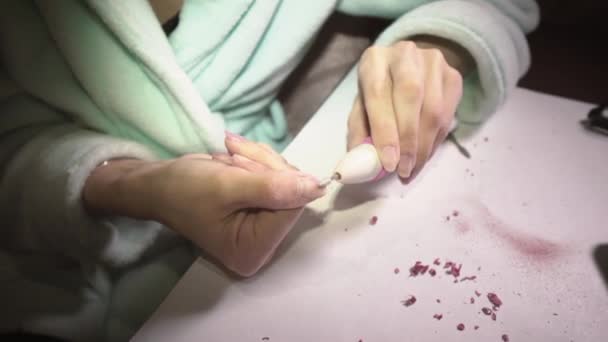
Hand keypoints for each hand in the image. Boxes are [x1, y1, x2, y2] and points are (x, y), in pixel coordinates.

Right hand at [83, 133, 323, 275]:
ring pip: (286, 180)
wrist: (157, 183)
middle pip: (291, 194)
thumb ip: (273, 188)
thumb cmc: (184, 190)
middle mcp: (263, 244)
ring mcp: (263, 225)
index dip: (276, 179)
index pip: (290, 210)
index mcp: (253, 251)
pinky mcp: (260, 207)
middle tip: (233, 155)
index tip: (243, 163)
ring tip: (228, 156)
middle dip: (265, 166)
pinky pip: (277, 176)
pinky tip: (234, 157)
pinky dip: (258, 160)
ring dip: (259, 159)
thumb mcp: (227, 186)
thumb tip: (318, 187)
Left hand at [347, 39, 464, 180]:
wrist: (408, 66)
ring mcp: (433, 62)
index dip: (384, 130)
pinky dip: (436, 141)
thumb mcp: (362, 106)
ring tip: (412, 169)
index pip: (378, 93)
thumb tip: (361, 163)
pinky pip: (448, 115)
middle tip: (403, 170)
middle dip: (408, 140)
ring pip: (434, 109)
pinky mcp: (453, 75)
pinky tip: (424, 156)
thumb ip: (360, 131)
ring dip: (423, 146)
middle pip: (411, 96)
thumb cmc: (379, 91)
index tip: (388, 163)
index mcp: (374, 60)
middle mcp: (404, 54)